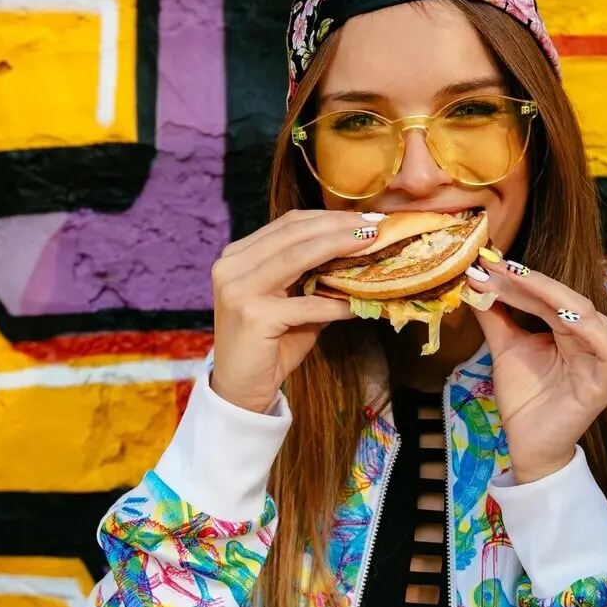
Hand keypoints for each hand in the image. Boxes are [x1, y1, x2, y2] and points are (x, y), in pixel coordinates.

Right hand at [210, 209, 385, 412]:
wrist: (240, 388)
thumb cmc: (269, 344)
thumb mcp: (289, 301)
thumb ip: (311, 275)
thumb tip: (359, 254)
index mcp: (238, 255)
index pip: (287, 224)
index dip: (327, 218)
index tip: (363, 218)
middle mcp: (231, 266)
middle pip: (293, 233)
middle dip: (338, 226)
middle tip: (375, 225)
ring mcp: (239, 289)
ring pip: (297, 257)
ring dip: (339, 247)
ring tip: (371, 244)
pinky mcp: (253, 316)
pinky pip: (307, 304)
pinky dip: (336, 302)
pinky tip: (358, 303)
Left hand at [466, 255, 606, 482]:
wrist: (528, 445)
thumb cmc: (524, 398)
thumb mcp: (505, 349)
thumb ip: (494, 316)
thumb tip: (475, 281)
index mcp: (567, 330)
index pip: (548, 296)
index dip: (521, 279)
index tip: (489, 264)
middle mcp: (587, 339)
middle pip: (567, 300)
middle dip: (532, 282)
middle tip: (498, 268)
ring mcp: (599, 360)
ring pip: (589, 316)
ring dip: (556, 296)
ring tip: (521, 282)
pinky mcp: (604, 383)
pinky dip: (591, 331)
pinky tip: (563, 317)